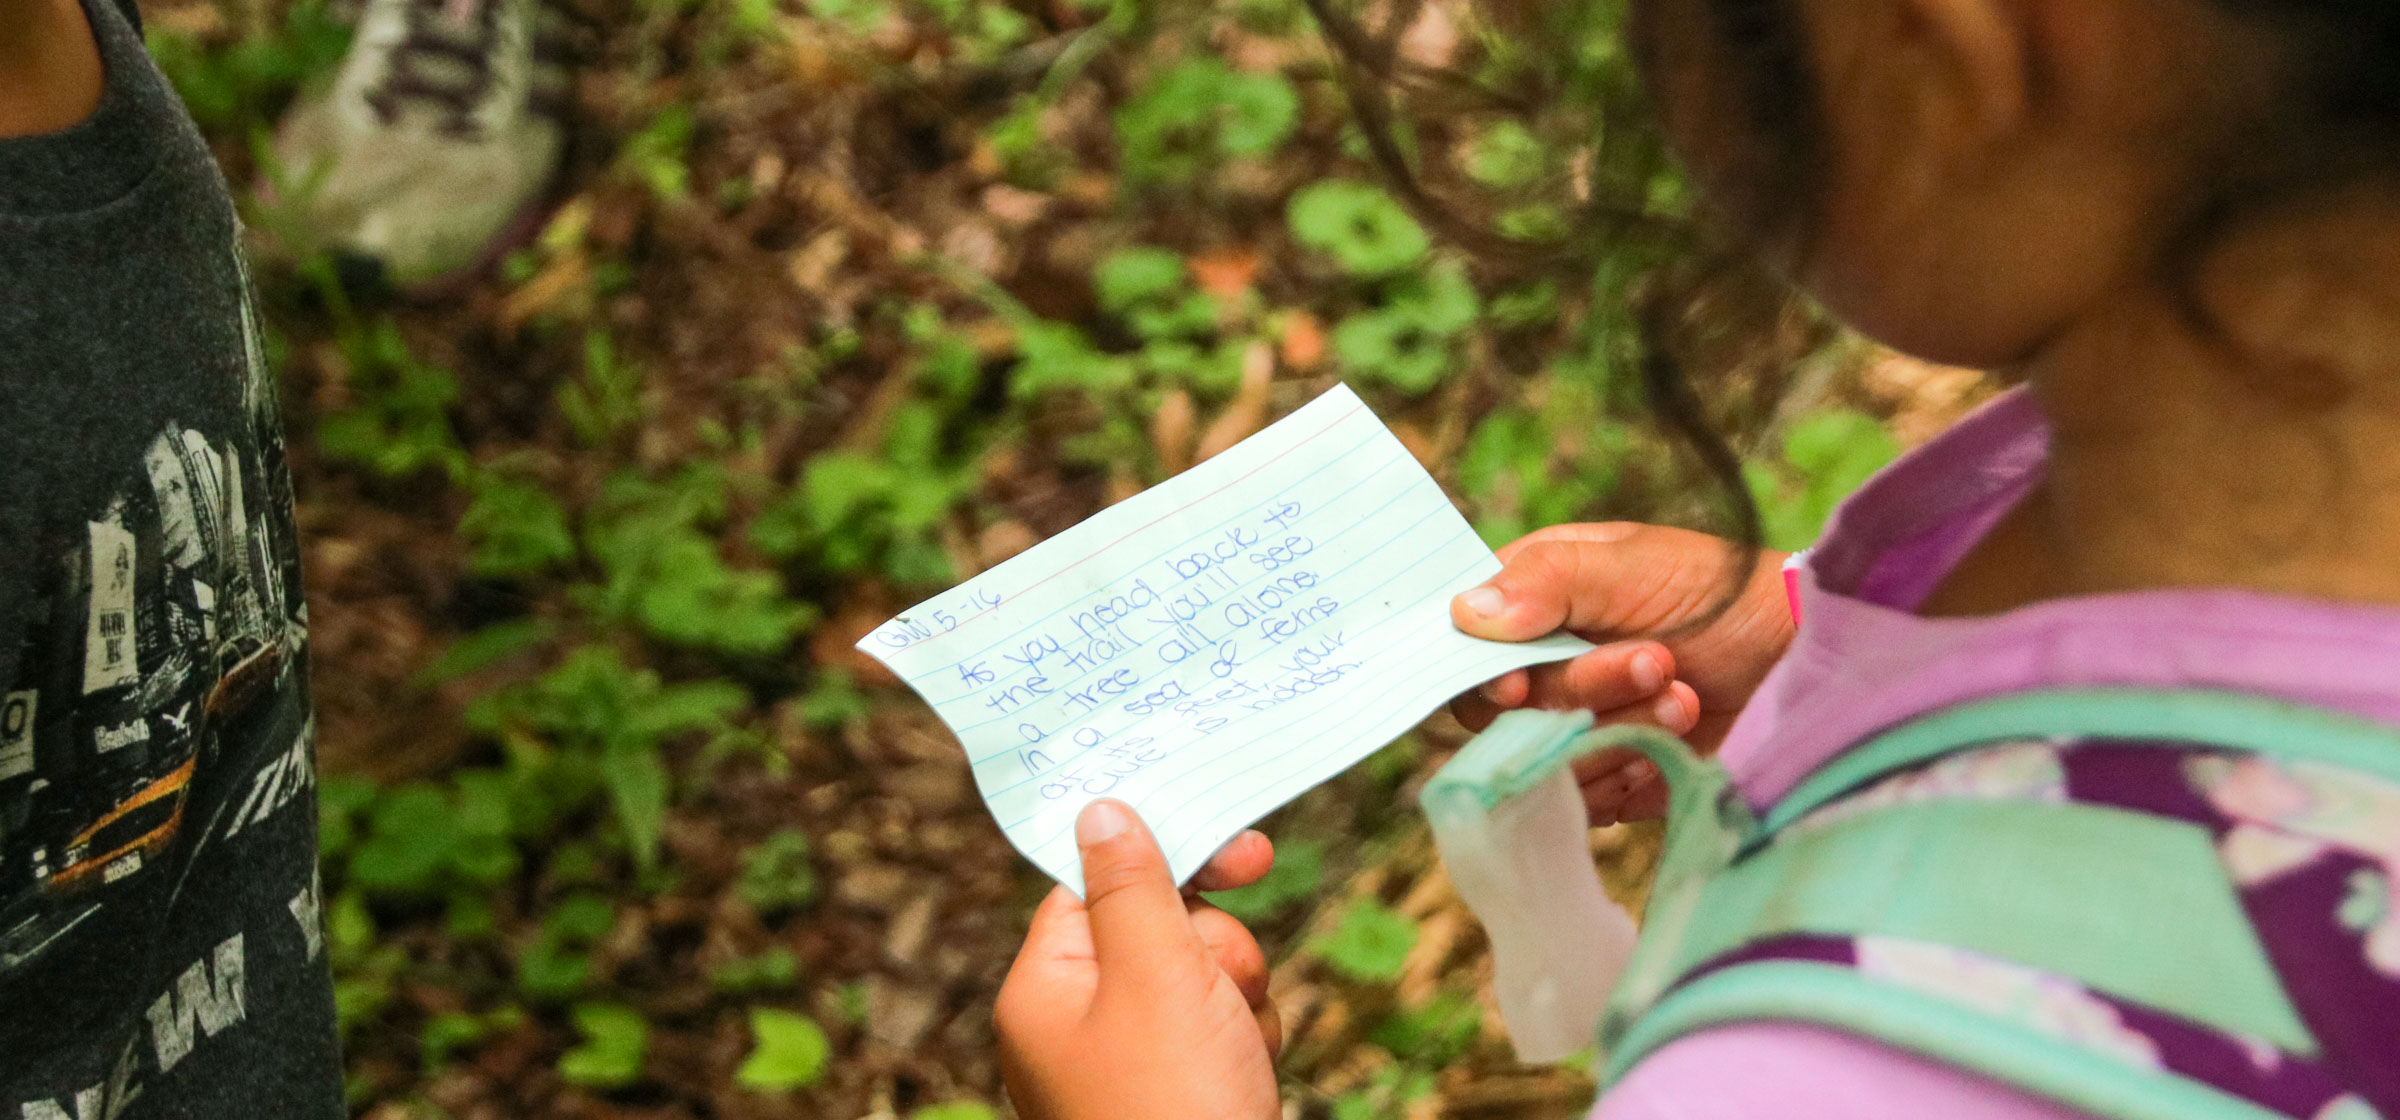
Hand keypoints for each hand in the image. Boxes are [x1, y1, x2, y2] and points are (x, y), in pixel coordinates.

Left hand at [996, 801, 1282, 1119]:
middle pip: (1160, 928)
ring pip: (1205, 975)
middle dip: (1215, 948)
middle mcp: (1078, 1023)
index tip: (1240, 847)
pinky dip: (1248, 1040)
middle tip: (1228, 981)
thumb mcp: (1153, 978)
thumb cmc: (1172, 1108)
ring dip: (1239, 997)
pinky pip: (1223, 1026)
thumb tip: (1098, 809)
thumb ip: (1133, 887)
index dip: (1167, 861)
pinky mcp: (1180, 1088)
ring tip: (1236, 1048)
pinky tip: (1250, 1075)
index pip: (1095, 886)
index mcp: (1045, 990)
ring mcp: (1131, 1060)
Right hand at [1449, 523, 1795, 824]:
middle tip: (1655, 661)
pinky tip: (1674, 738)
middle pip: (1502, 706)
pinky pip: (1577, 796)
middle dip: (1582, 689)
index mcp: (1538, 595)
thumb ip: (1549, 581)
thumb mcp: (1634, 566)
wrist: (1803, 664)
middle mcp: (1545, 660)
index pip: (1468, 640)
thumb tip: (1466, 614)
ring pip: (1540, 753)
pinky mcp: (1604, 773)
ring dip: (1618, 726)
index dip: (1482, 669)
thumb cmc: (1723, 595)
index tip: (1518, 684)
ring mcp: (1574, 721)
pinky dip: (1625, 771)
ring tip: (1684, 696)